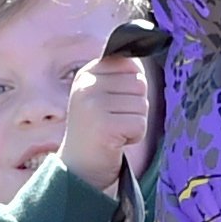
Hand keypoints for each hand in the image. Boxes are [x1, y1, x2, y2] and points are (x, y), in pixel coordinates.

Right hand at [56, 52, 151, 189]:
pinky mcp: (104, 126)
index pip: (130, 64)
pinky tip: (115, 143)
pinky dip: (134, 137)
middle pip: (139, 85)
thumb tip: (143, 50)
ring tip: (113, 133)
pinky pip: (140, 124)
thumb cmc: (96, 133)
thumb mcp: (102, 96)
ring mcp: (93, 105)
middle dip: (134, 108)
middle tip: (113, 123)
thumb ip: (120, 74)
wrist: (77, 170)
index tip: (112, 105)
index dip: (131, 89)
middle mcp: (86, 86)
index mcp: (86, 73)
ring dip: (134, 124)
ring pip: (142, 105)